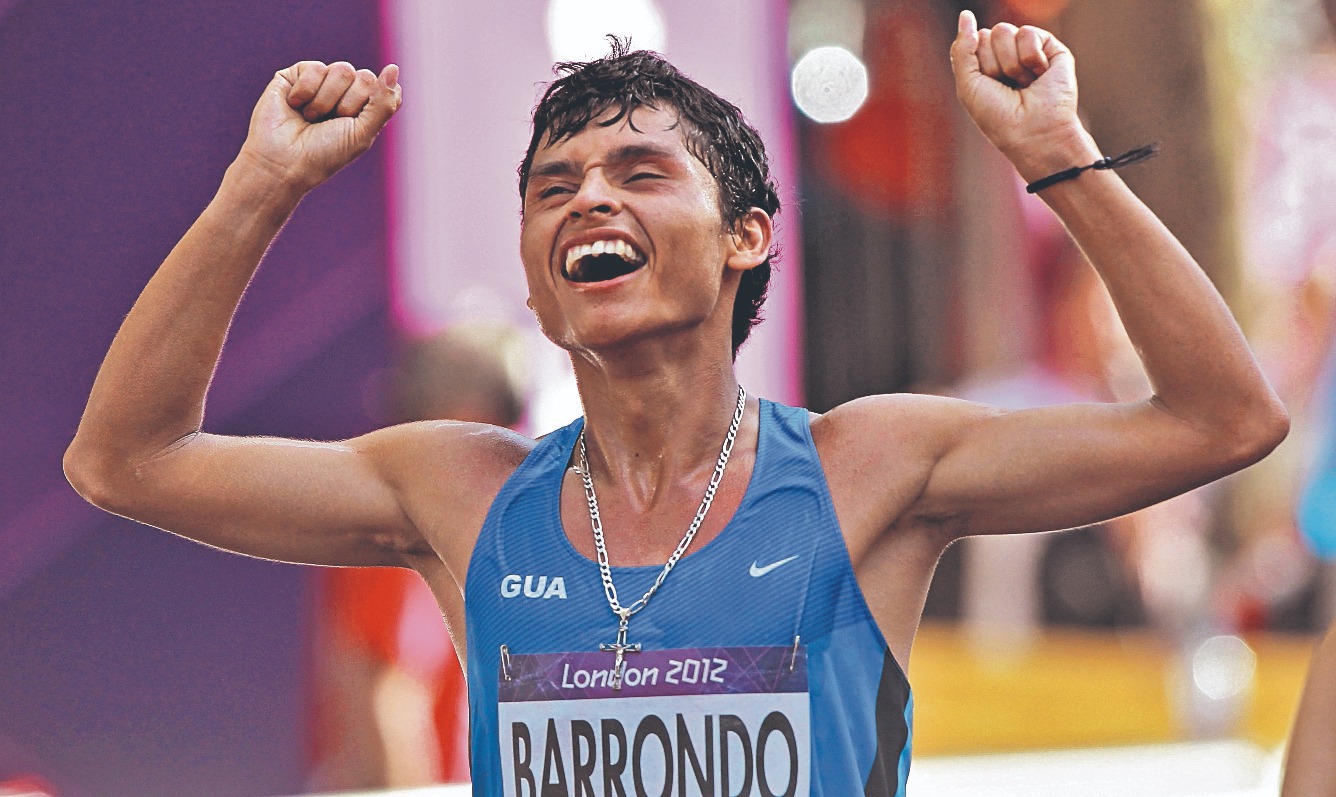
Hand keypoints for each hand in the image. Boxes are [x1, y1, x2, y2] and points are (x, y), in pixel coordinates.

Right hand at [237, 61, 401, 192]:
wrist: (282, 161)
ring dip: (326, 101)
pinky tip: (294, 105)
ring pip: (343, 70)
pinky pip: (316, 68)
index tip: (352, 125)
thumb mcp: (363, 133)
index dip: (370, 106)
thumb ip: (384, 103)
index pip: (385, 88)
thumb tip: (393, 68)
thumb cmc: (324, 154)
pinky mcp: (297, 74)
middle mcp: (345, 92)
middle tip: (329, 124)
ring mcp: (322, 82)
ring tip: (310, 117)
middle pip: (366, 78)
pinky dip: (306, 91)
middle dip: (348, 106)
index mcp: (365, 108)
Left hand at [949, 11, 1091, 172]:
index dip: (978, 65)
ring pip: (1006, 31)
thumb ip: (962, 49)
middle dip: (994, 63)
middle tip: (1008, 87)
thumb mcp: (968, 84)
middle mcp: (1007, 55)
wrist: (1033, 132)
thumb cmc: (998, 117)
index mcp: (986, 64)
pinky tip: (1039, 76)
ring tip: (1024, 84)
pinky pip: (1028, 33)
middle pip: (989, 34)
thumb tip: (965, 14)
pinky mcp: (1052, 48)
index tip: (990, 88)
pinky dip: (1030, 58)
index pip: (973, 41)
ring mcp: (1029, 50)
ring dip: (1011, 64)